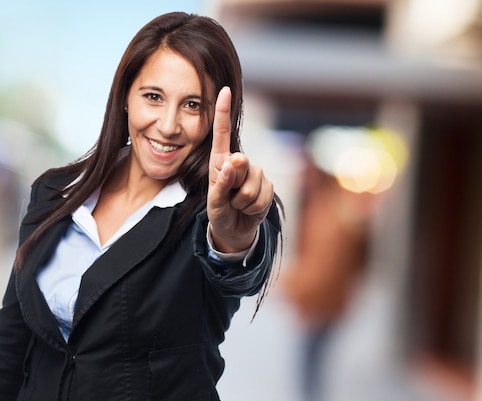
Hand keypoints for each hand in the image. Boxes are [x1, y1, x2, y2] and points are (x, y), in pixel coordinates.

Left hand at [207, 87, 273, 252]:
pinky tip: (248, 209)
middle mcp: (238, 163)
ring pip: (251, 186)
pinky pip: (262, 197)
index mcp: (219, 161)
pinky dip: (253, 208)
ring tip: (237, 205)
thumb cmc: (219, 212)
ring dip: (242, 201)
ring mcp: (255, 173)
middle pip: (240, 164)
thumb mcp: (214, 201)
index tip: (224, 90)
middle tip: (229, 197)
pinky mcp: (267, 186)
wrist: (235, 229)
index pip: (221, 133)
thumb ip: (221, 183)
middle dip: (233, 184)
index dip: (223, 112)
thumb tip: (232, 164)